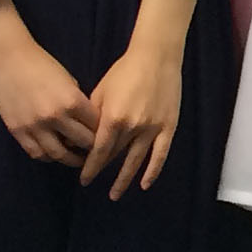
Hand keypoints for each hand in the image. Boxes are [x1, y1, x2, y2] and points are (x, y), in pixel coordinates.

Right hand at [0, 0, 95, 164]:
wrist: (8, 58)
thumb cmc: (42, 65)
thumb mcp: (69, 82)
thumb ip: (79, 105)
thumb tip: (87, 124)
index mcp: (72, 101)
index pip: (97, 127)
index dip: (104, 133)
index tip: (107, 137)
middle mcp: (55, 116)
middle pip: (83, 144)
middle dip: (93, 148)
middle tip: (97, 151)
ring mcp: (35, 126)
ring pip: (59, 154)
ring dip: (71, 159)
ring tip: (77, 158)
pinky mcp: (17, 131)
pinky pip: (36, 153)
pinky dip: (48, 156)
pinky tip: (54, 153)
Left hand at [80, 0, 194, 196]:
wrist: (156, 57)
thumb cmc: (124, 70)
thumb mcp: (101, 91)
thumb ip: (93, 116)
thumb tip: (85, 137)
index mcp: (113, 118)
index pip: (99, 151)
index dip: (90, 167)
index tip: (83, 179)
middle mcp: (132, 127)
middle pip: (115, 155)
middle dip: (103, 170)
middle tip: (94, 185)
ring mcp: (152, 129)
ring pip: (136, 160)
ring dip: (125, 179)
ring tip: (115, 194)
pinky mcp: (168, 127)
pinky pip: (160, 154)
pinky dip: (153, 171)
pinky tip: (145, 184)